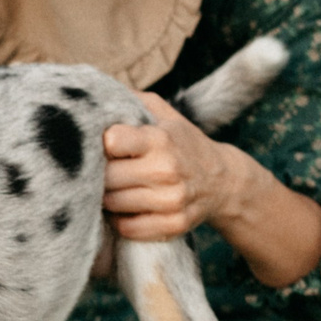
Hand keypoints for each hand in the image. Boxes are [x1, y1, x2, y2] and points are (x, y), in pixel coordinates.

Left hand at [100, 93, 320, 288]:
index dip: (101, 142)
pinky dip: (119, 220)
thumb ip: (133, 100)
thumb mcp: (166, 116)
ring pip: (113, 204)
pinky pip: (127, 228)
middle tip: (101, 171)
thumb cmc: (183, 143)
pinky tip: (125, 208)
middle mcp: (166, 170)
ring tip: (112, 188)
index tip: (106, 145)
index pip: (112, 141)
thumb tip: (97, 92)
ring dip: (106, 197)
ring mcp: (170, 201)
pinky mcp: (172, 225)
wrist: (223, 181)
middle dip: (99, 173)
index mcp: (161, 139)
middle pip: (107, 177)